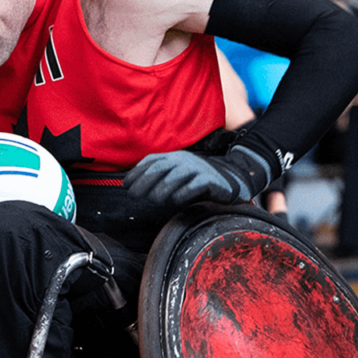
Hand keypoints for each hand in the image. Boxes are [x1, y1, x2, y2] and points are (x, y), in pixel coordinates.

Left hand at [123, 146, 270, 207]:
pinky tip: (176, 200)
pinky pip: (195, 185)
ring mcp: (198, 169)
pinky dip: (184, 192)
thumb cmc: (198, 181)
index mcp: (175, 157)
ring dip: (162, 188)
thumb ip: (159, 178)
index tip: (126, 184)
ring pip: (176, 176)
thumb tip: (134, 186)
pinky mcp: (210, 180)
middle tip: (135, 194)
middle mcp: (185, 160)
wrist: (231, 179)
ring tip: (154, 200)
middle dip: (145, 180)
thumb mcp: (177, 176)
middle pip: (161, 168)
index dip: (138, 171)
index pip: (152, 161)